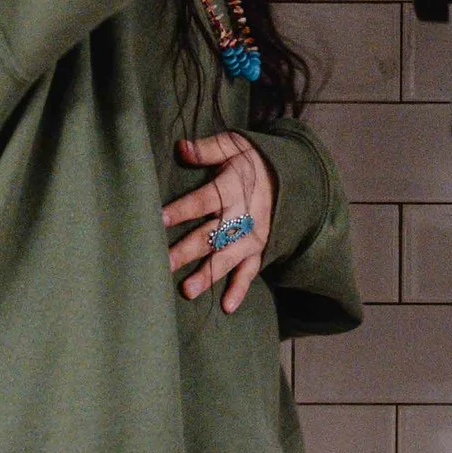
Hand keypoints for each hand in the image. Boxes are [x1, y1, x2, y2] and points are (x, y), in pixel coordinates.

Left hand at [165, 133, 276, 312]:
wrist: (293, 175)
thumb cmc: (252, 160)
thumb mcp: (233, 145)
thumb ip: (207, 149)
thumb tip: (181, 147)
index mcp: (231, 188)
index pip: (202, 200)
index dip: (181, 210)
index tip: (158, 219)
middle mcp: (242, 215)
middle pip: (210, 235)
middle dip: (186, 250)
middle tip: (162, 264)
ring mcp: (252, 235)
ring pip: (226, 257)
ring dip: (208, 274)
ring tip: (186, 290)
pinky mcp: (259, 249)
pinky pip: (250, 271)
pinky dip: (240, 288)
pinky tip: (226, 306)